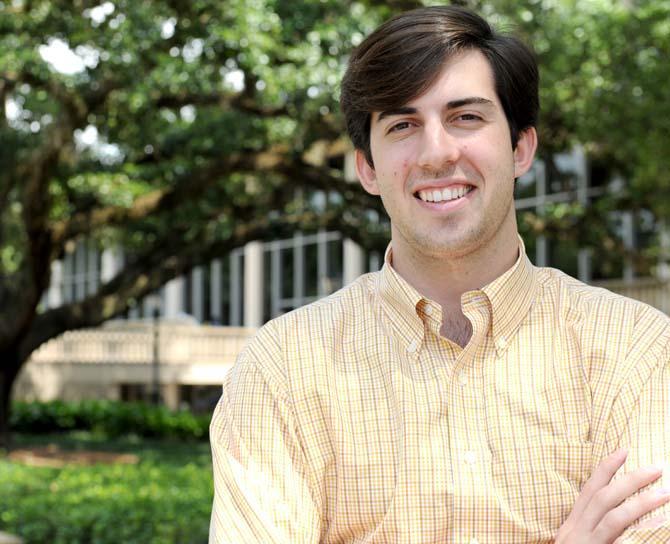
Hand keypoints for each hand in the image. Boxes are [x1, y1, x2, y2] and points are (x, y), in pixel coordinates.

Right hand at [555, 449, 669, 542]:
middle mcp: (575, 529)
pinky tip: (661, 523)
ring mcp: (584, 541)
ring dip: (641, 502)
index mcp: (572, 524)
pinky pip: (620, 538)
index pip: (589, 490)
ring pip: (614, 516)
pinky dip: (640, 529)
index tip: (624, 451)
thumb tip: (617, 514)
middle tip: (656, 467)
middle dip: (630, 480)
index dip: (605, 469)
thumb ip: (593, 530)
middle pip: (602, 498)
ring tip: (665, 492)